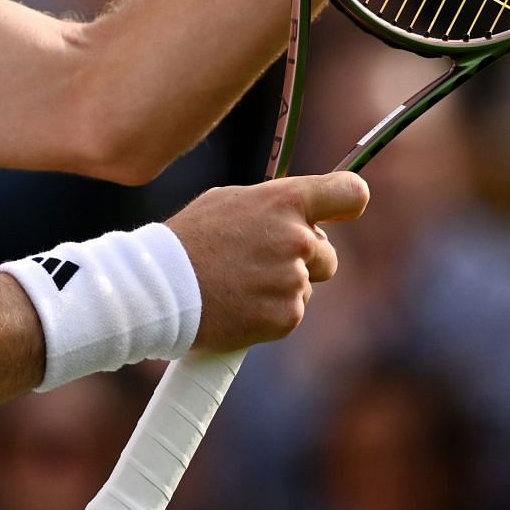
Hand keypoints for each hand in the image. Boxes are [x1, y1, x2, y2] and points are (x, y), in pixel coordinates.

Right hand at [166, 172, 369, 350]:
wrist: (161, 288)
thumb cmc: (190, 240)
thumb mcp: (229, 202)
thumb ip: (272, 207)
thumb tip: (297, 216)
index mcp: (285, 202)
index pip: (349, 192)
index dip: (349, 202)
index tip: (345, 211)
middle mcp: (296, 239)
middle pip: (327, 254)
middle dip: (303, 261)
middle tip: (260, 263)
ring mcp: (293, 280)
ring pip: (305, 287)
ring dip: (280, 288)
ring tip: (238, 285)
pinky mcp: (286, 316)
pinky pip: (291, 314)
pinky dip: (270, 314)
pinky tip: (239, 305)